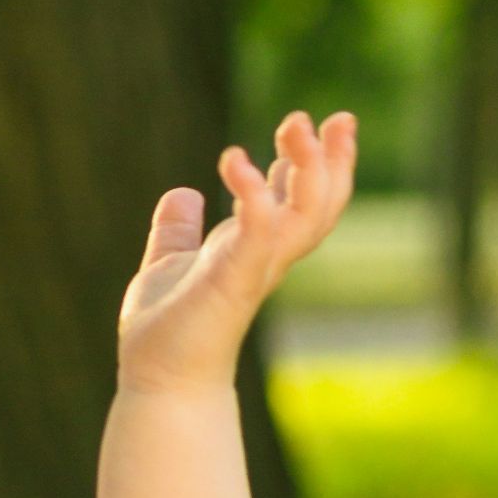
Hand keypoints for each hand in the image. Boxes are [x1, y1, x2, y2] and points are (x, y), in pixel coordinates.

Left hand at [116, 109, 357, 394]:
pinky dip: (254, 196)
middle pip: (320, 203)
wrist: (158, 380)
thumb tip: (181, 193)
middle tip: (339, 117)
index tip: (318, 122)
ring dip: (307, 167)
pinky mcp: (233, 281)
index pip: (298, 198)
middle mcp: (264, 257)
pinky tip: (235, 161)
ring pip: (304, 213)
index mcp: (252, 248)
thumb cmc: (166, 330)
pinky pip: (257, 233)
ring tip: (294, 125)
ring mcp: (253, 269)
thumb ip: (177, 230)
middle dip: (332, 159)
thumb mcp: (169, 263)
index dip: (313, 161)